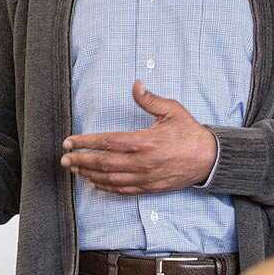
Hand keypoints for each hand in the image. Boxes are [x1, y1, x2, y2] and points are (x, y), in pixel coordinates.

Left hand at [60, 83, 217, 195]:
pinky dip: (105, 187)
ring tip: (74, 169)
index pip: (107, 142)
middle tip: (64, 159)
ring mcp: (145, 177)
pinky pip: (122, 190)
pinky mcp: (149, 187)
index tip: (69, 141)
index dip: (85, 142)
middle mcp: (142, 162)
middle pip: (103, 163)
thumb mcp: (172, 110)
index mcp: (145, 141)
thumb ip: (150, 99)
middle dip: (81, 160)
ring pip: (110, 179)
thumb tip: (136, 85)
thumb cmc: (189, 132)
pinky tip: (94, 183)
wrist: (209, 159)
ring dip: (89, 174)